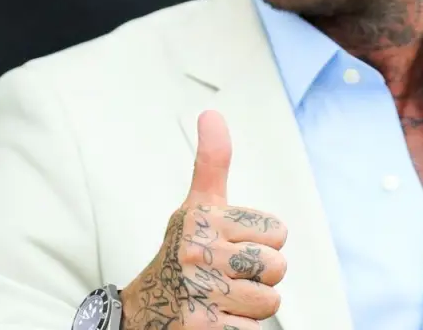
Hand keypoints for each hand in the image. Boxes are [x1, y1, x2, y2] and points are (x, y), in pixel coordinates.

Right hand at [120, 111, 288, 329]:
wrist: (143, 312)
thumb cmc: (182, 252)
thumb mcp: (196, 206)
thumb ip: (212, 162)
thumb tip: (212, 112)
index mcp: (202, 218)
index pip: (278, 232)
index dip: (261, 243)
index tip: (229, 246)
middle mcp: (195, 252)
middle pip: (277, 267)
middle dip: (260, 277)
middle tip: (225, 278)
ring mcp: (197, 293)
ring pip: (270, 302)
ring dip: (250, 307)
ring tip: (220, 300)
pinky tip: (214, 322)